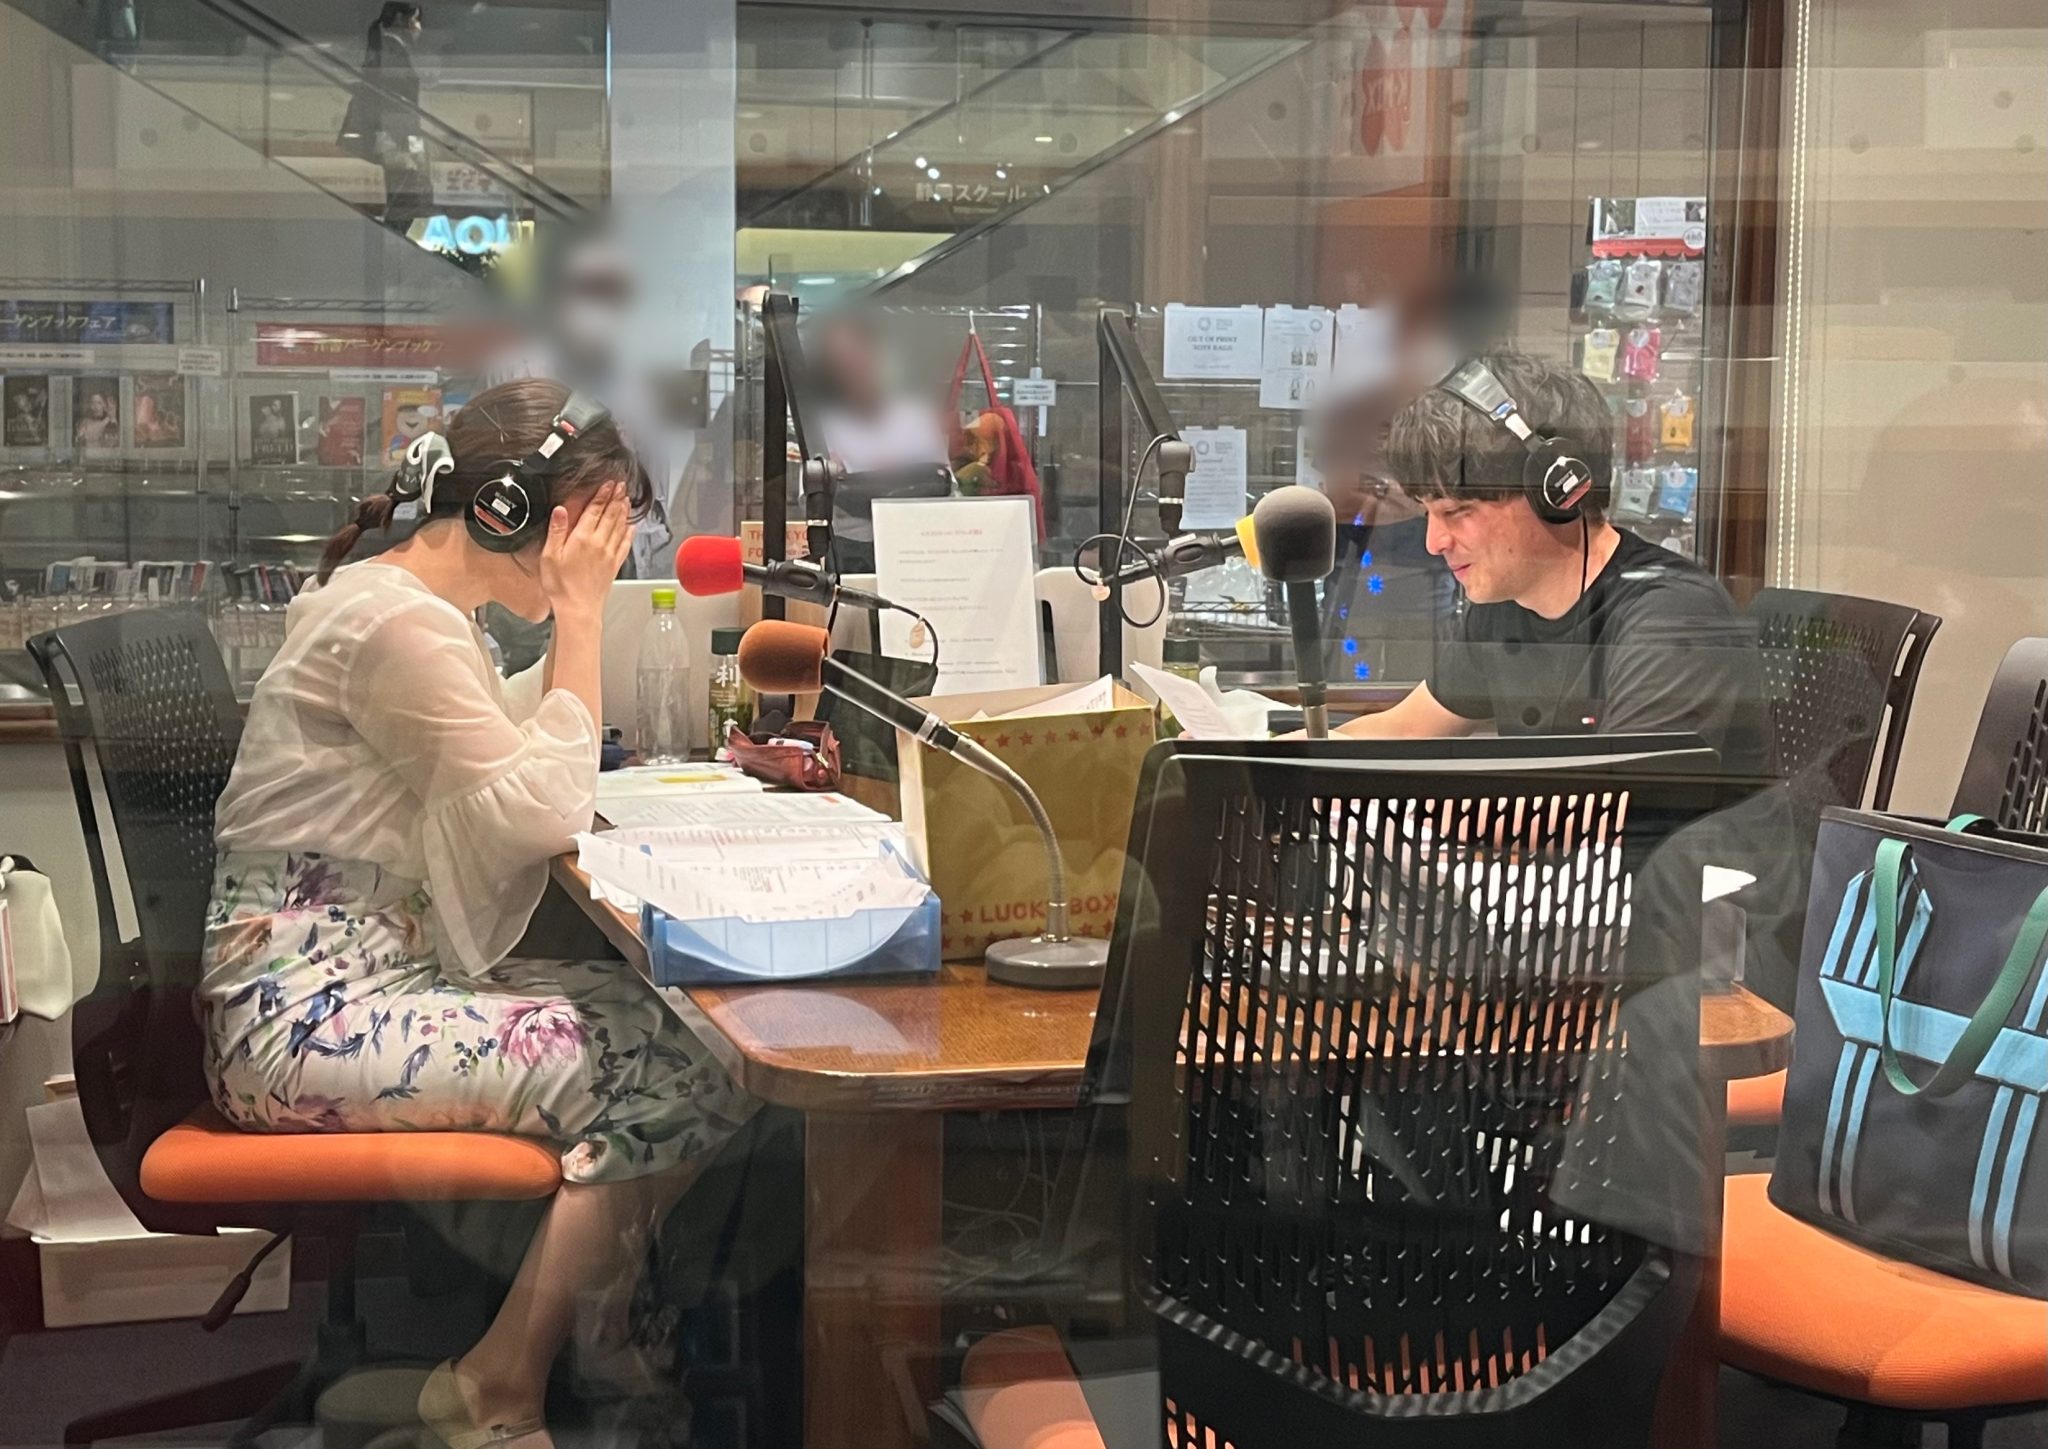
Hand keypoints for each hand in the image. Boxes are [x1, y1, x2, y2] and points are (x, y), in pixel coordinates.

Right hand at [540, 481, 629, 621]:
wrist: (578, 609)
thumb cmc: (561, 586)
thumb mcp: (550, 556)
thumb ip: (556, 531)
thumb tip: (560, 510)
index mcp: (582, 538)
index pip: (595, 510)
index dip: (602, 495)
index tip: (608, 484)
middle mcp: (599, 543)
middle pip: (610, 515)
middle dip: (616, 498)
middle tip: (622, 485)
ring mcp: (609, 554)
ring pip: (619, 526)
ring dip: (623, 511)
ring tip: (627, 499)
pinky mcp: (615, 565)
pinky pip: (625, 544)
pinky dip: (629, 533)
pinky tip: (631, 527)